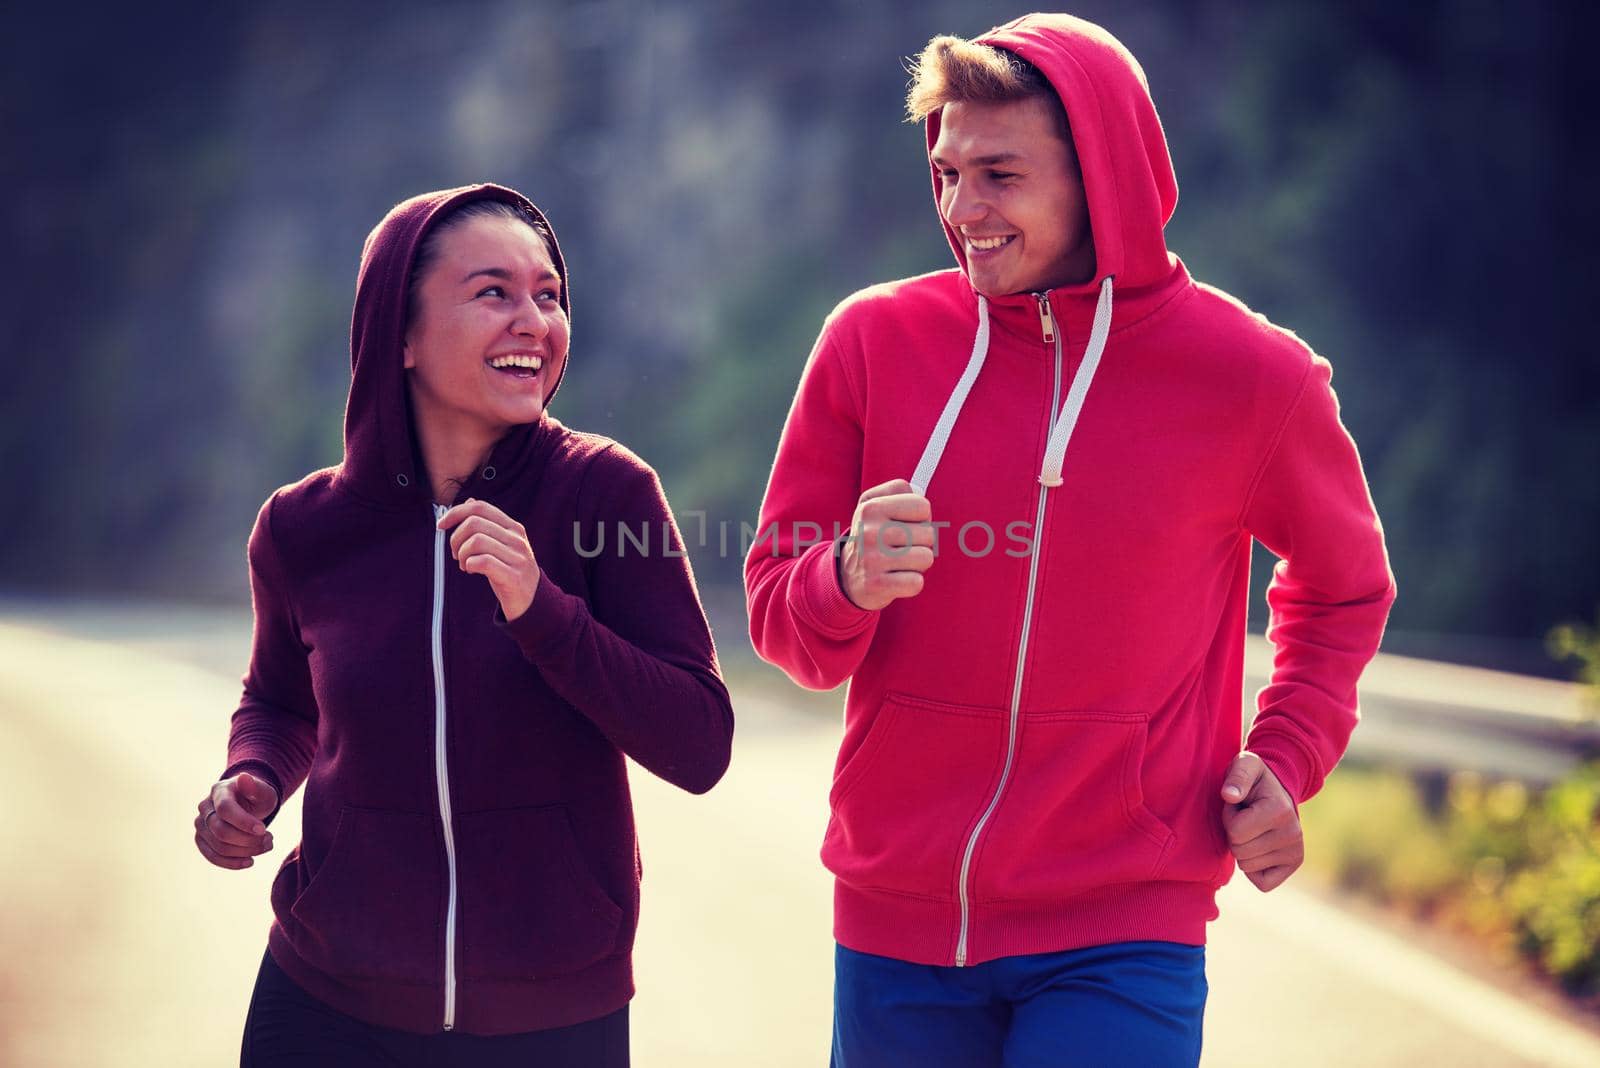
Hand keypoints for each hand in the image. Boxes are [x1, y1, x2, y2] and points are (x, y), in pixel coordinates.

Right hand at [195, 771, 277, 869]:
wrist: (247, 803)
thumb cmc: (256, 796)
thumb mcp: (262, 790)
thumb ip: (255, 786)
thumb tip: (244, 778)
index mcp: (219, 791)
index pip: (225, 809)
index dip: (244, 822)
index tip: (264, 830)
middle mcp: (205, 808)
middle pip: (221, 832)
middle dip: (248, 840)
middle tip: (270, 839)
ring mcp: (201, 825)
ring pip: (219, 847)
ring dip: (245, 851)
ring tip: (266, 846)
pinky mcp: (202, 840)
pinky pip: (213, 857)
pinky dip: (232, 863)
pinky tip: (250, 861)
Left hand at [437, 498, 540, 620]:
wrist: (532, 600)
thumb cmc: (511, 571)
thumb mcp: (502, 544)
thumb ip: (487, 523)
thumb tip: (469, 501)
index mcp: (513, 528)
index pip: (480, 507)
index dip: (456, 512)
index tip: (441, 525)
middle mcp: (517, 539)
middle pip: (474, 523)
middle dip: (456, 538)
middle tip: (457, 554)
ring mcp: (517, 557)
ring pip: (476, 541)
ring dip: (462, 554)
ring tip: (465, 564)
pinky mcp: (513, 576)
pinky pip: (482, 562)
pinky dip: (470, 565)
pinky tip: (472, 570)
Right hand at [838, 479, 936, 610]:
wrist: (845, 576)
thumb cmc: (872, 535)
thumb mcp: (875, 503)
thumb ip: (899, 490)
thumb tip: (920, 495)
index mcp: (871, 508)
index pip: (922, 507)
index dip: (920, 518)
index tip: (905, 525)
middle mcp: (870, 532)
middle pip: (928, 534)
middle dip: (921, 543)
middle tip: (901, 548)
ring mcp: (872, 560)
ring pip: (926, 558)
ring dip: (918, 564)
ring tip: (899, 563)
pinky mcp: (876, 585)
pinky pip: (916, 582)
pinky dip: (912, 583)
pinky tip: (896, 579)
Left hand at [1220, 751, 1302, 891]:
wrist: (1277, 789)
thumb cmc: (1254, 779)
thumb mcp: (1244, 765)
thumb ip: (1236, 776)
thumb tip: (1229, 795)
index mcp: (1280, 810)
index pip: (1235, 831)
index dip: (1229, 817)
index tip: (1239, 805)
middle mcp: (1293, 833)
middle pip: (1239, 851)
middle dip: (1234, 833)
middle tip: (1245, 818)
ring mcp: (1296, 851)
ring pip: (1247, 866)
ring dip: (1242, 847)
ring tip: (1252, 828)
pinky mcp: (1294, 864)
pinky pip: (1262, 883)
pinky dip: (1253, 869)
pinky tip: (1257, 847)